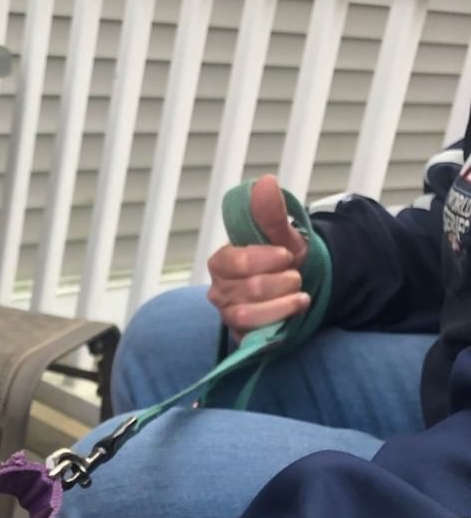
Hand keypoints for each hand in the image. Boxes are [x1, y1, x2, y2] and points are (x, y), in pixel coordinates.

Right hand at [207, 174, 309, 338]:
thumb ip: (270, 212)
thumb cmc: (282, 259)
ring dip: (284, 301)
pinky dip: (280, 318)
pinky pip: (254, 333)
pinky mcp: (241, 335)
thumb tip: (265, 182)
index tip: (287, 255)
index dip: (268, 259)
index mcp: (221, 261)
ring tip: (299, 293)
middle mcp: (218, 290)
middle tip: (295, 275)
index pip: (236, 262)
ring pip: (250, 313)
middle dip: (283, 280)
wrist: (297, 286)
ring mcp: (228, 314)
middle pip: (249, 288)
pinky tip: (296, 307)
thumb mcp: (281, 234)